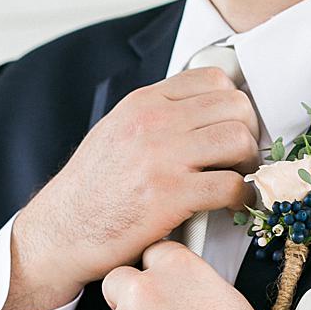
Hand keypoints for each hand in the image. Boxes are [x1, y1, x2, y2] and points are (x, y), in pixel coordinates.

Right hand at [0, 66, 262, 309]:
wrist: (62, 230)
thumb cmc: (90, 188)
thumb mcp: (115, 132)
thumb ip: (154, 116)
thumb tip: (201, 112)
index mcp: (142, 103)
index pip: (213, 78)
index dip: (233, 103)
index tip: (232, 125)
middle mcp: (153, 123)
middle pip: (235, 107)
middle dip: (248, 132)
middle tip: (240, 156)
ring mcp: (163, 158)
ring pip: (239, 140)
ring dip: (248, 163)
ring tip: (237, 178)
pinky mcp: (171, 196)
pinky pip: (232, 186)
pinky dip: (242, 197)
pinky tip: (231, 204)